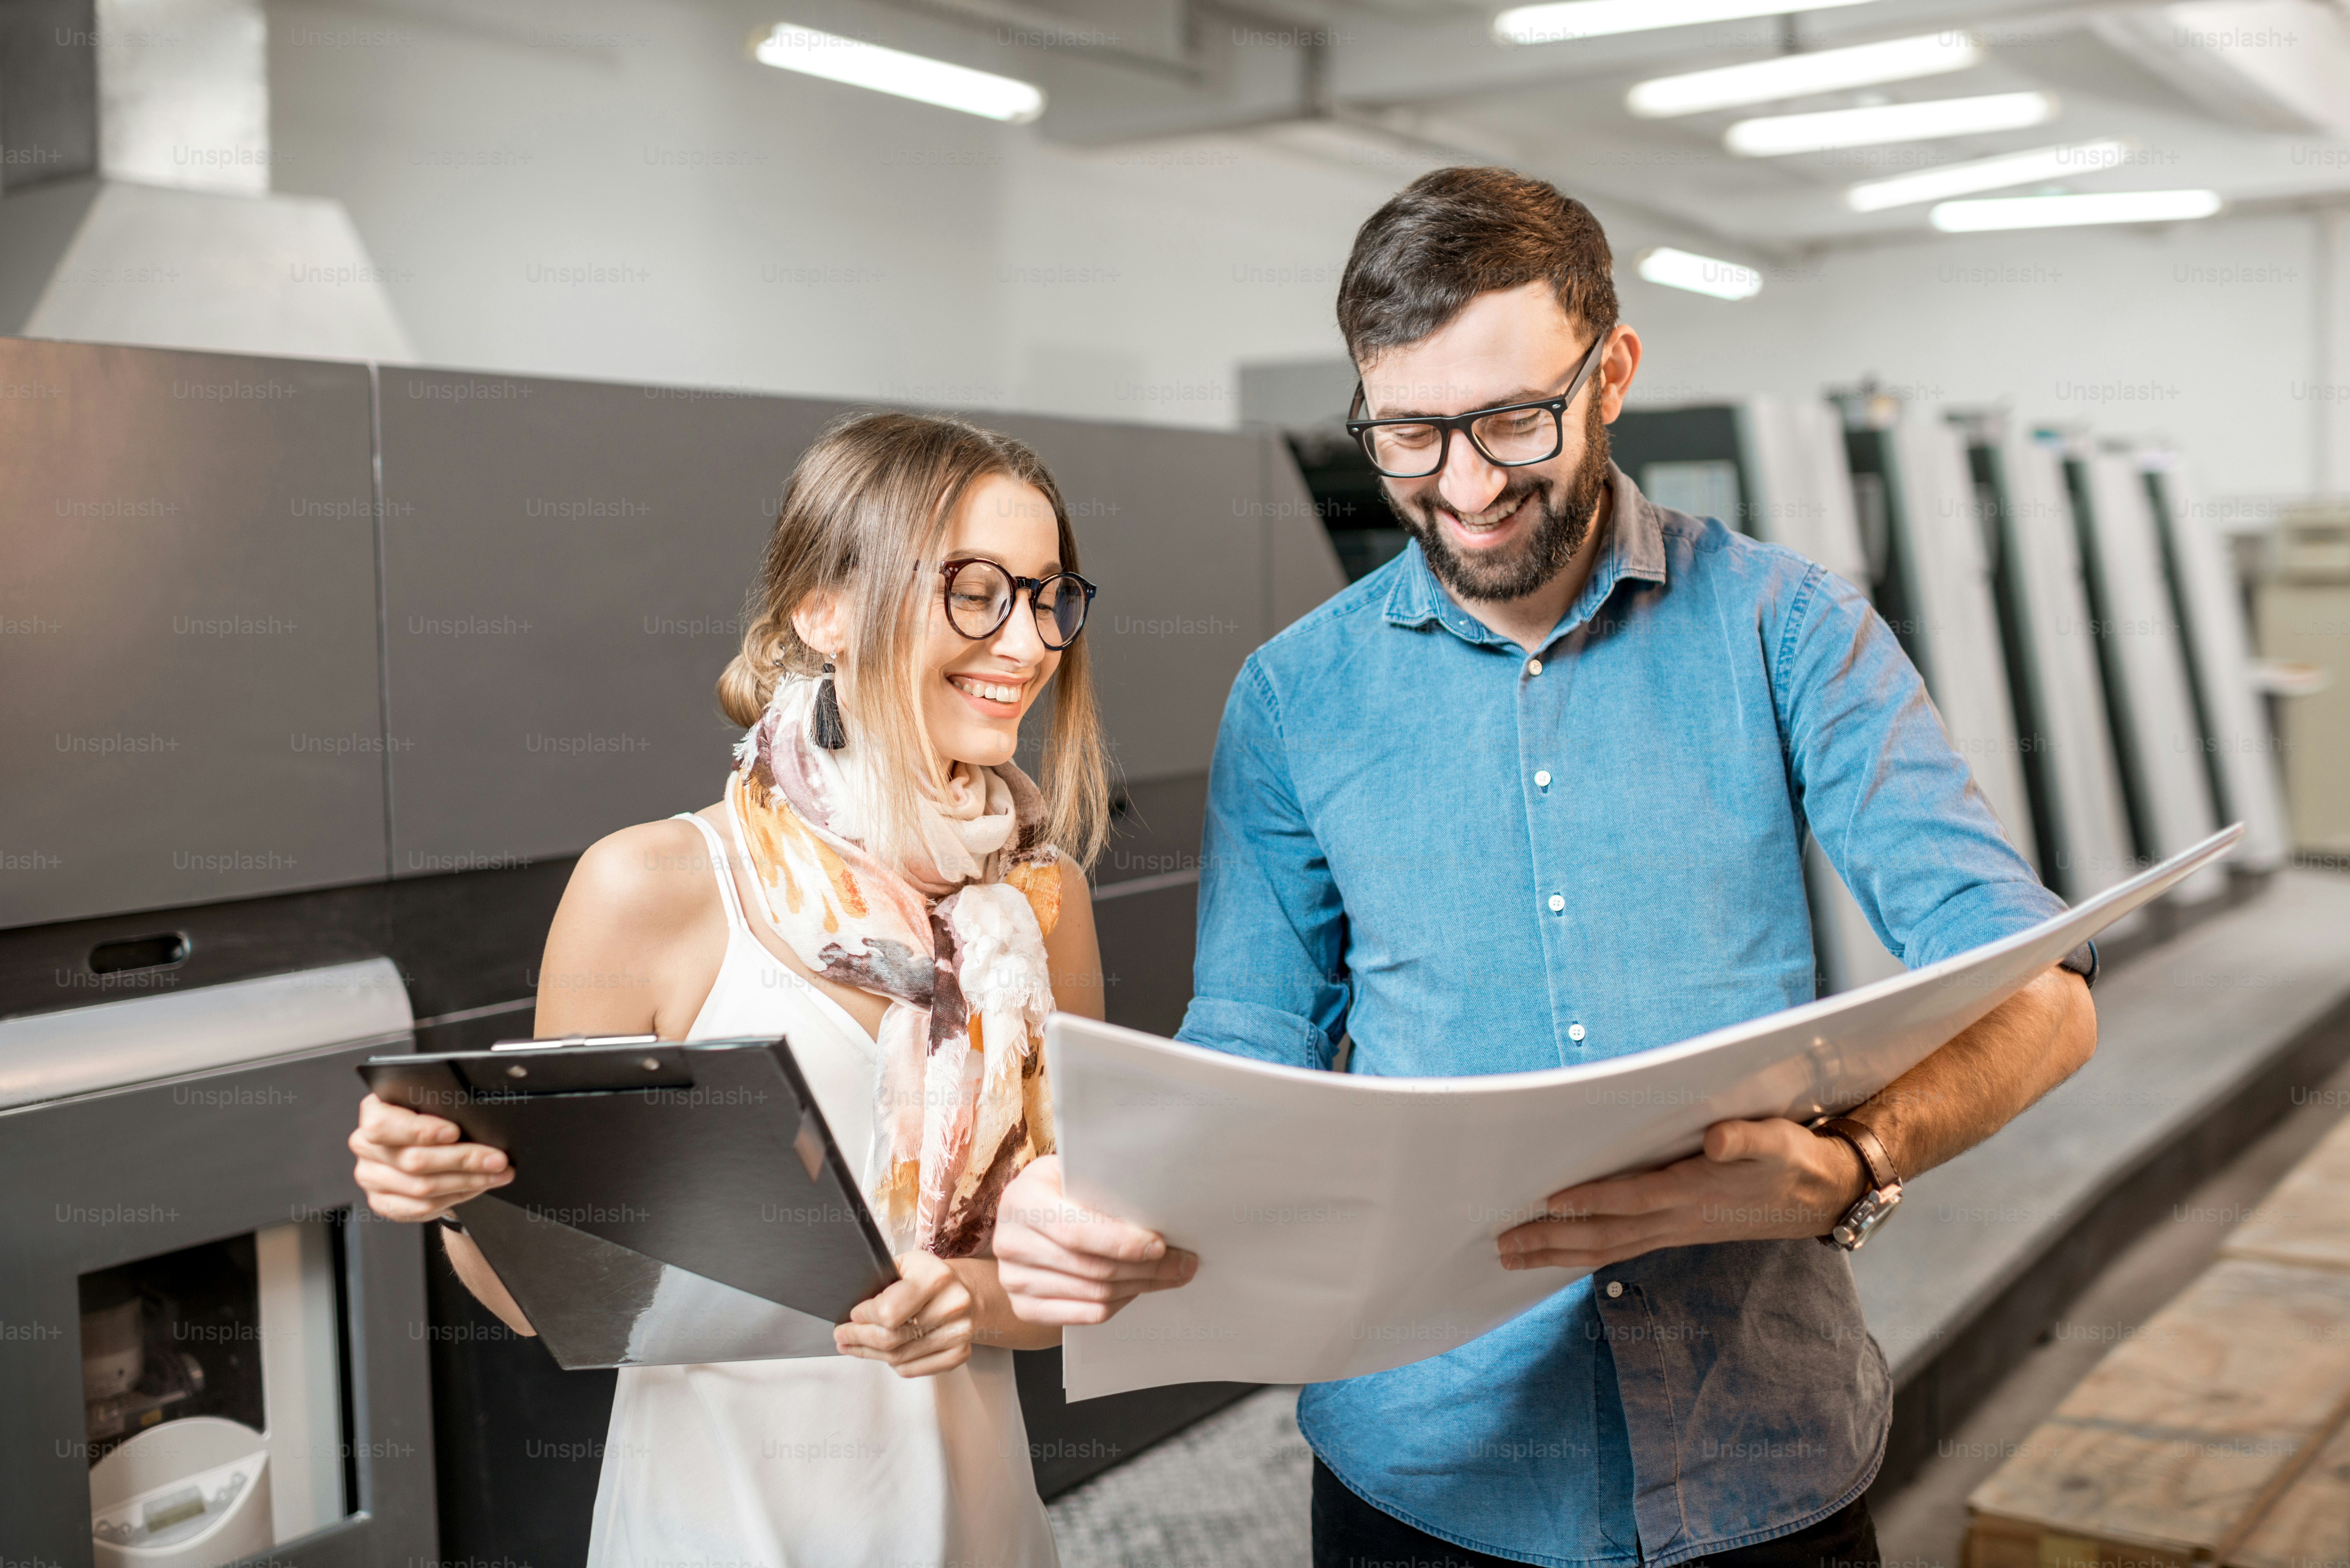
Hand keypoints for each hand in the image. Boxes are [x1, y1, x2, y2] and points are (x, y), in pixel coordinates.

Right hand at [349, 1093, 513, 1221]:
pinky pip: (420, 1207)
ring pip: (421, 1187)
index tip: (454, 1132)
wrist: (421, 1150)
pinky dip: (455, 1198)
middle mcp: (365, 1145)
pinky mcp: (381, 1201)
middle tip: (496, 1159)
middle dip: (463, 1159)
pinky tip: (475, 1188)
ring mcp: (370, 1176)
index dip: (420, 1130)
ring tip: (496, 1174)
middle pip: (413, 1160)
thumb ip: (443, 1108)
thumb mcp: (433, 1106)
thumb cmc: (431, 1122)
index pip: (383, 1124)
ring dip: (467, 1182)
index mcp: (374, 1113)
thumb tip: (480, 1119)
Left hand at [835, 1253, 977, 1377]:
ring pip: (898, 1358)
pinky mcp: (960, 1354)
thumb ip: (880, 1283)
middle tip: (842, 1336)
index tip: (851, 1316)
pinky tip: (883, 1353)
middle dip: (858, 1338)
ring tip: (854, 1346)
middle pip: (890, 1338)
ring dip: (870, 1353)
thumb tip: (850, 1311)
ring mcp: (959, 1332)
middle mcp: (953, 1305)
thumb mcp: (904, 1265)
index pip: (887, 1310)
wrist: (964, 1291)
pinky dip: (893, 1364)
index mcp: (935, 1276)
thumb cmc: (926, 1278)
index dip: (863, 1317)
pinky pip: (912, 1369)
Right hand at [992, 1155, 1196, 1325]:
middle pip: (1092, 1268)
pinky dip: (1119, 1303)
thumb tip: (1161, 1206)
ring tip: (1169, 1275)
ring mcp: (1014, 1279)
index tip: (1160, 1245)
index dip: (1122, 1243)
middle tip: (1183, 1263)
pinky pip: (1085, 1315)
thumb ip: (1104, 1185)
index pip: (1077, 1231)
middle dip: (1146, 1268)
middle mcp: (1011, 1242)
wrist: (1023, 1219)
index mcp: (1022, 1199)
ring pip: (1095, 1294)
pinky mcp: (1024, 1308)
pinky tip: (1137, 1288)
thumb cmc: (1059, 1189)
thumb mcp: (1072, 1173)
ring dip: (1139, 1286)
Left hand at [1497, 1118, 1867, 1269]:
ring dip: (1557, 1254)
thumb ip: (1746, 1138)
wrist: (1819, 1195)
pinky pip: (1619, 1249)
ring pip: (1605, 1248)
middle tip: (1502, 1245)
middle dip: (1551, 1241)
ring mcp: (1673, 1230)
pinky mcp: (1674, 1232)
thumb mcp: (1776, 1140)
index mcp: (1692, 1192)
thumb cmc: (1789, 1159)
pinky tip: (1557, 1255)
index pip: (1631, 1199)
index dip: (1591, 1199)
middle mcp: (1675, 1218)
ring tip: (1512, 1257)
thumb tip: (1718, 1139)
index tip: (1548, 1201)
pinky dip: (1583, 1254)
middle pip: (1604, 1235)